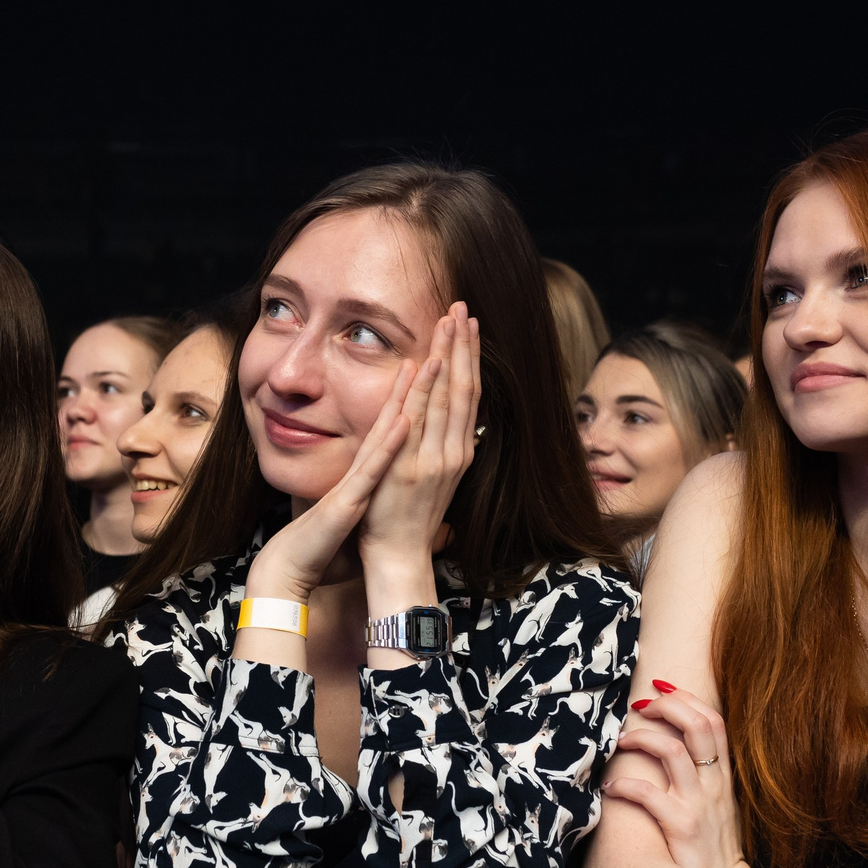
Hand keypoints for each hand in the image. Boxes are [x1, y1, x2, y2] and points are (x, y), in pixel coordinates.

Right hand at [243, 356, 422, 599]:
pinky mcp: (347, 500)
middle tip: (445, 329)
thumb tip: (388, 474)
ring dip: (408, 393)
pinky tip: (403, 419)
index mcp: (372, 465)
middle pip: (400, 410)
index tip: (444, 349)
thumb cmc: (321, 541)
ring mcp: (356, 480)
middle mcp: (367, 465)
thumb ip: (369, 484)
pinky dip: (387, 443)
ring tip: (428, 356)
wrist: (292, 566)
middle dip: (424, 371)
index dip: (425, 382)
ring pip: (385, 428)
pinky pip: (370, 469)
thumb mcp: (352, 504)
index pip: (404, 415)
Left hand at [354, 304, 479, 568]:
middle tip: (462, 308)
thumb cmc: (409, 522)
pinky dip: (420, 393)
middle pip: (461, 389)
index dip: (469, 359)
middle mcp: (450, 453)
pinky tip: (422, 366)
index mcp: (457, 453)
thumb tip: (454, 430)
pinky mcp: (407, 470)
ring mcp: (430, 460)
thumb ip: (441, 452)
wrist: (398, 560)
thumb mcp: (433, 482)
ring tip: (448, 321)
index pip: (467, 396)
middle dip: (462, 346)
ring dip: (446, 357)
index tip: (469, 326)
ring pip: (444, 399)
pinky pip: (414, 423)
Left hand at [600, 686, 747, 867]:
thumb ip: (699, 774)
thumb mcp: (714, 804)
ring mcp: (699, 805)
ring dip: (642, 738)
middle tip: (639, 706)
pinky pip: (650, 795)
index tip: (660, 687)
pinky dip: (626, 785)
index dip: (687, 697)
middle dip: (667, 706)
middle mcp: (714, 785)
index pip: (714, 720)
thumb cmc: (710, 847)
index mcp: (722, 776)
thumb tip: (670, 742)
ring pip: (674, 751)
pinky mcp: (681, 828)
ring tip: (620, 741)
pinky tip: (611, 787)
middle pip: (698, 725)